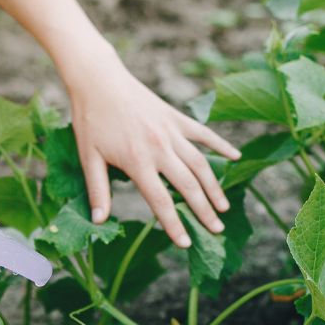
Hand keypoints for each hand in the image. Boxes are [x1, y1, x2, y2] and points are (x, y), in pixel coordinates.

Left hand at [68, 55, 239, 247]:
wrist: (98, 80)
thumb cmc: (90, 120)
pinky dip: (221, 145)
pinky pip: (203, 134)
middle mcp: (160, 148)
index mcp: (137, 161)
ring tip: (224, 207)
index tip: (185, 243)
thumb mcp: (88, 157)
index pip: (161, 201)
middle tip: (216, 230)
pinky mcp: (176, 117)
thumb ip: (98, 190)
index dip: (174, 225)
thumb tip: (99, 221)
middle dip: (204, 211)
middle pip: (188, 186)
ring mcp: (171, 131)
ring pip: (201, 164)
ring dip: (215, 187)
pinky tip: (235, 158)